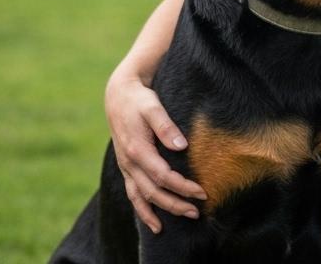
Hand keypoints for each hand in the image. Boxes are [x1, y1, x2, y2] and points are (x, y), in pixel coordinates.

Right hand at [104, 71, 206, 232]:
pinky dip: (142, 210)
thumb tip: (182, 146)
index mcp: (137, 150)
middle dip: (175, 204)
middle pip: (153, 192)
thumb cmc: (139, 100)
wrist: (119, 95)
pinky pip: (133, 195)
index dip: (182, 186)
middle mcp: (129, 163)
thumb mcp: (153, 107)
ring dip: (162, 211)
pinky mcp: (127, 168)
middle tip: (197, 212)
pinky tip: (154, 223)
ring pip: (142, 197)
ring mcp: (126, 167)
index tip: (202, 192)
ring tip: (183, 218)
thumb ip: (166, 127)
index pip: (163, 176)